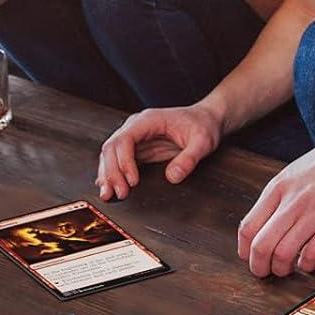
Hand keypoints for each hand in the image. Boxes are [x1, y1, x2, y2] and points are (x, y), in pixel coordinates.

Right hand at [96, 103, 222, 199]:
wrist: (206, 119)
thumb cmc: (203, 125)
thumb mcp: (202, 142)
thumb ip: (189, 159)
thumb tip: (172, 177)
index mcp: (149, 120)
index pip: (125, 139)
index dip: (124, 161)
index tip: (133, 181)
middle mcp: (137, 127)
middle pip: (112, 147)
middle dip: (112, 172)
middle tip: (119, 193)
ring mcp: (135, 137)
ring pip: (110, 155)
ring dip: (108, 175)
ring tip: (109, 195)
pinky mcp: (138, 149)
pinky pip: (118, 161)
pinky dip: (113, 174)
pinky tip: (110, 188)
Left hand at [237, 123, 314, 276]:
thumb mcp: (293, 172)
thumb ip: (278, 196)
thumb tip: (264, 222)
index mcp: (277, 188)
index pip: (248, 227)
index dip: (244, 250)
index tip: (248, 257)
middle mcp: (291, 201)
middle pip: (261, 245)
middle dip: (259, 266)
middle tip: (264, 272)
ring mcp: (313, 213)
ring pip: (283, 253)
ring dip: (280, 269)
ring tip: (285, 270)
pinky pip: (312, 253)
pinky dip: (305, 265)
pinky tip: (306, 263)